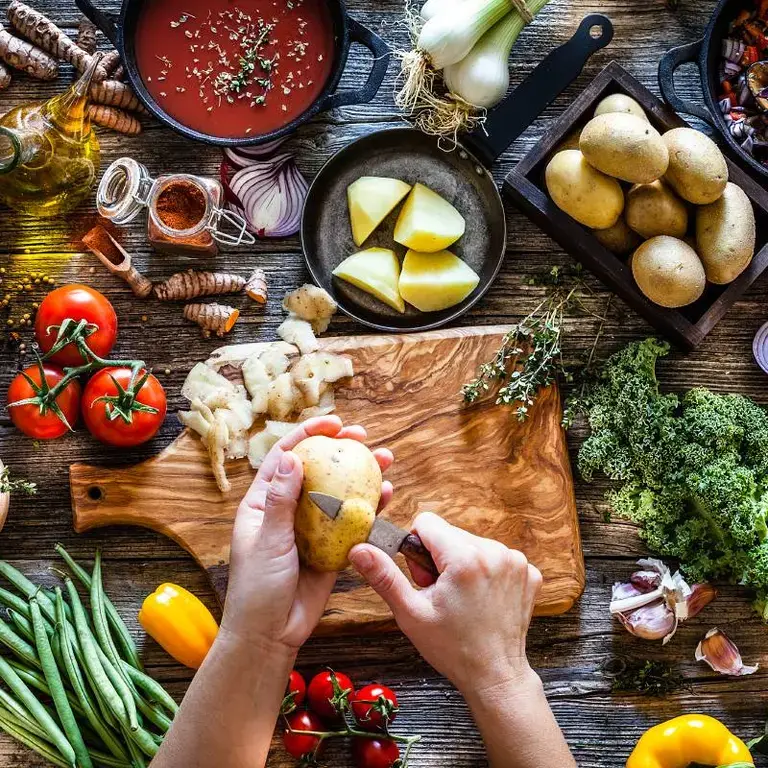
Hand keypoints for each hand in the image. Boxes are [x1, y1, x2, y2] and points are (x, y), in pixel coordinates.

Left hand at [221, 415, 393, 653]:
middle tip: (364, 437)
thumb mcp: (267, 541)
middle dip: (341, 449)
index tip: (334, 423)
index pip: (286, 457)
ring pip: (340, 493)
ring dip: (362, 475)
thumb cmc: (257, 589)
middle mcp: (289, 509)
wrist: (270, 635)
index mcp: (264, 502)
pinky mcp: (332, 548)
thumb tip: (293, 457)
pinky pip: (353, 523)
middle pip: (318, 469)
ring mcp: (313, 528)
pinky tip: (387, 495)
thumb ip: (281, 501)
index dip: (308, 434)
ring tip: (385, 459)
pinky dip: (370, 508)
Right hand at [349, 513, 541, 696]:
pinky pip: (495, 556)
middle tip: (442, 593)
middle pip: (450, 534)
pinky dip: (486, 572)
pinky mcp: (528, 571)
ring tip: (463, 599)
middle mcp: (495, 552)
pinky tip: (484, 599)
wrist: (496, 677)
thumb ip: (384, 576)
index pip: (427, 522)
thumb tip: (359, 549)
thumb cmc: (453, 649)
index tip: (424, 578)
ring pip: (472, 543)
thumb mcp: (411, 614)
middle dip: (440, 558)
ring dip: (462, 564)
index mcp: (464, 558)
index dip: (417, 549)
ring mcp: (515, 562)